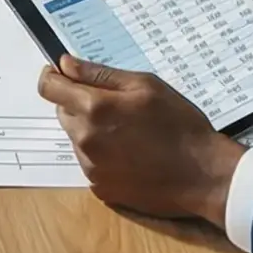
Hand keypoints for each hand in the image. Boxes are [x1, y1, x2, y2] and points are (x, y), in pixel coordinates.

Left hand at [35, 54, 243, 225]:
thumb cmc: (180, 125)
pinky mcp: (100, 188)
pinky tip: (130, 153)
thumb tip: (66, 64)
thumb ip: (99, 73)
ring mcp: (91, 167)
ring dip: (91, 130)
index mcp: (94, 109)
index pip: (49, 88)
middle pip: (63, 112)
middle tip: (115, 104)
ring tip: (129, 132)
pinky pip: (89, 162)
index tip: (60, 73)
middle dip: (79, 103)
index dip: (53, 76)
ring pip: (76, 138)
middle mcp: (85, 139)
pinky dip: (101, 154)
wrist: (203, 175)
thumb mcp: (145, 85)